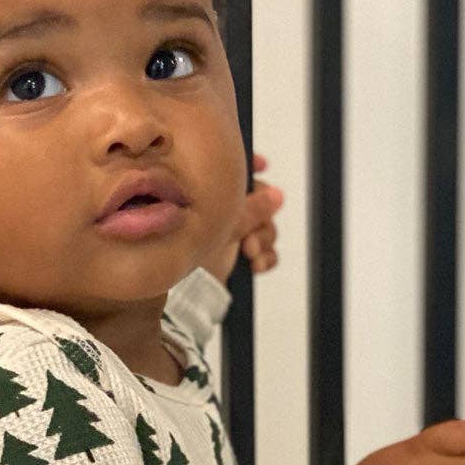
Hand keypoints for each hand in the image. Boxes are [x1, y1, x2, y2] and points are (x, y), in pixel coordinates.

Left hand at [200, 151, 283, 283]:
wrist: (187, 300)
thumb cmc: (193, 261)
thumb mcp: (222, 229)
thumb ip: (250, 210)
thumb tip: (277, 195)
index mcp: (212, 202)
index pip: (234, 176)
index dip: (250, 167)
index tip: (262, 165)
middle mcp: (223, 215)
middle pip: (259, 202)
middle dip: (261, 219)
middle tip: (250, 236)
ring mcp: (232, 236)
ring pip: (266, 228)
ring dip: (263, 240)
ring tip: (250, 253)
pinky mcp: (239, 258)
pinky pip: (267, 252)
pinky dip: (266, 258)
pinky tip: (256, 265)